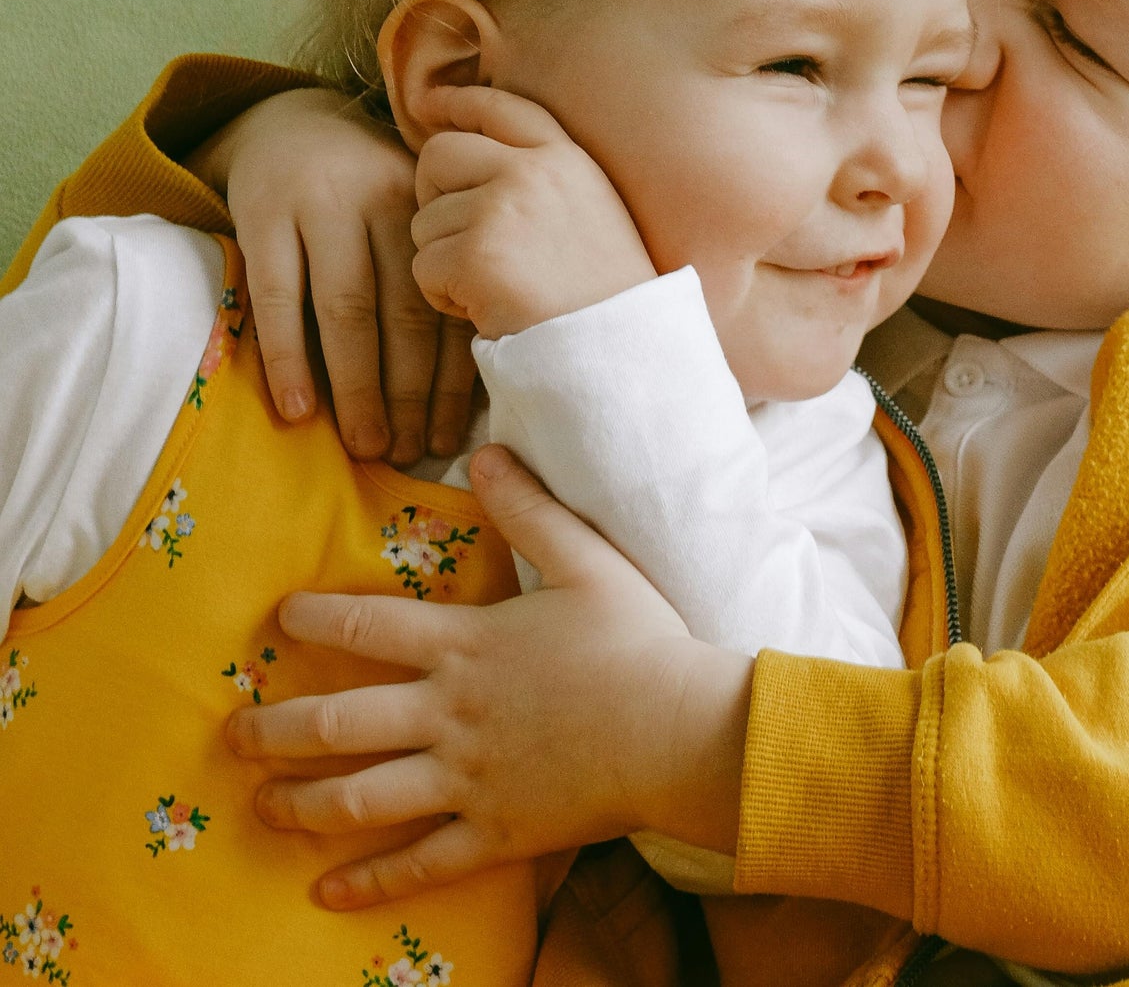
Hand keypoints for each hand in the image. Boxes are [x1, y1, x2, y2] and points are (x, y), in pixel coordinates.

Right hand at [193, 87, 476, 464]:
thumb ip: (440, 274)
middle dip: (409, 392)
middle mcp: (386, 204)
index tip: (452, 435)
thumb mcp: (415, 214)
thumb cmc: (369, 191)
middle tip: (410, 452)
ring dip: (357, 386)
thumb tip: (474, 380)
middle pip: (405, 312)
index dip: (453, 375)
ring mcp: (322, 206)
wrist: (290, 122)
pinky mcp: (263, 215)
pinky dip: (288, 357)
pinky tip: (296, 409)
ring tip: (365, 444)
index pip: (450, 302)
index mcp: (435, 207)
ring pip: (346, 310)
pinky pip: (276, 297)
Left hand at [227, 446, 752, 906]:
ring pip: (359, 799)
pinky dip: (368, 882)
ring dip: (300, 804)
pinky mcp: (493, 832)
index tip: (278, 617)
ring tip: (261, 805)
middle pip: (338, 723)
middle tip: (232, 733)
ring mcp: (465, 780)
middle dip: (274, 728)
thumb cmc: (638, 639)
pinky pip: (417, 864)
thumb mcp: (587, 559)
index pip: (369, 627)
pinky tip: (326, 892)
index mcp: (466, 646)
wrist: (678, 728)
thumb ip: (530, 508)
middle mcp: (448, 716)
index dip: (315, 616)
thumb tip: (487, 453)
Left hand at [409, 85, 656, 339]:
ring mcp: (502, 210)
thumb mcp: (592, 211)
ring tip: (494, 285)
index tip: (427, 104)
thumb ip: (542, 178)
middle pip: (439, 154)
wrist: (619, 346)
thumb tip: (470, 162)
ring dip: (445, 259)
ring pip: (426, 222)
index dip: (458, 101)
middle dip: (432, 195)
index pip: (502, 106)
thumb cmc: (605, 293)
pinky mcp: (475, 256)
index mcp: (568, 158)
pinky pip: (424, 268)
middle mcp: (533, 171)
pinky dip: (443, 296)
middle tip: (456, 236)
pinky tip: (485, 308)